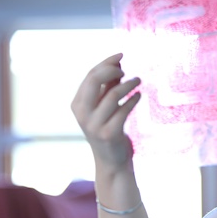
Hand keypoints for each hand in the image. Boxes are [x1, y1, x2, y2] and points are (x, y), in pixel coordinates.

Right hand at [70, 53, 141, 168]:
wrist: (111, 161)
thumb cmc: (109, 129)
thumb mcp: (104, 107)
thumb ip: (108, 86)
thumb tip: (118, 63)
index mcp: (77, 104)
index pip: (90, 75)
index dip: (106, 63)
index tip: (121, 56)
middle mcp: (82, 113)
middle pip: (95, 80)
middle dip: (112, 69)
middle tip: (126, 70)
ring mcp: (94, 124)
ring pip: (113, 94)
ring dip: (129, 84)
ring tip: (138, 81)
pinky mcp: (109, 133)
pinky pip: (124, 110)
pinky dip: (133, 100)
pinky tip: (139, 96)